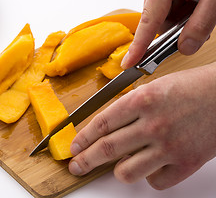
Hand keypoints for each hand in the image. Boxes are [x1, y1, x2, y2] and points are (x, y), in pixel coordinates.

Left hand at [68, 62, 215, 188]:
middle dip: (85, 161)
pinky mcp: (185, 163)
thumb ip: (129, 104)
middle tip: (76, 166)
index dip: (83, 138)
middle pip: (107, 149)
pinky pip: (155, 181)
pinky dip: (148, 177)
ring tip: (117, 166)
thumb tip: (106, 125)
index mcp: (142, 100)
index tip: (75, 146)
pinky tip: (149, 167)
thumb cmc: (192, 87)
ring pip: (127, 171)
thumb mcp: (154, 85)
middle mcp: (153, 125)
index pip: (101, 124)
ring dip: (117, 171)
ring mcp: (169, 146)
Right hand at [121, 0, 215, 68]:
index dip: (140, 45)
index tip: (130, 62)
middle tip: (200, 29)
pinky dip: (185, 6)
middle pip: (156, 15)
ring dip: (183, 16)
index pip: (149, 19)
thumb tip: (186, 47)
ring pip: (164, 9)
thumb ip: (201, 24)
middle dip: (176, 26)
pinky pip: (170, 0)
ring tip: (204, 5)